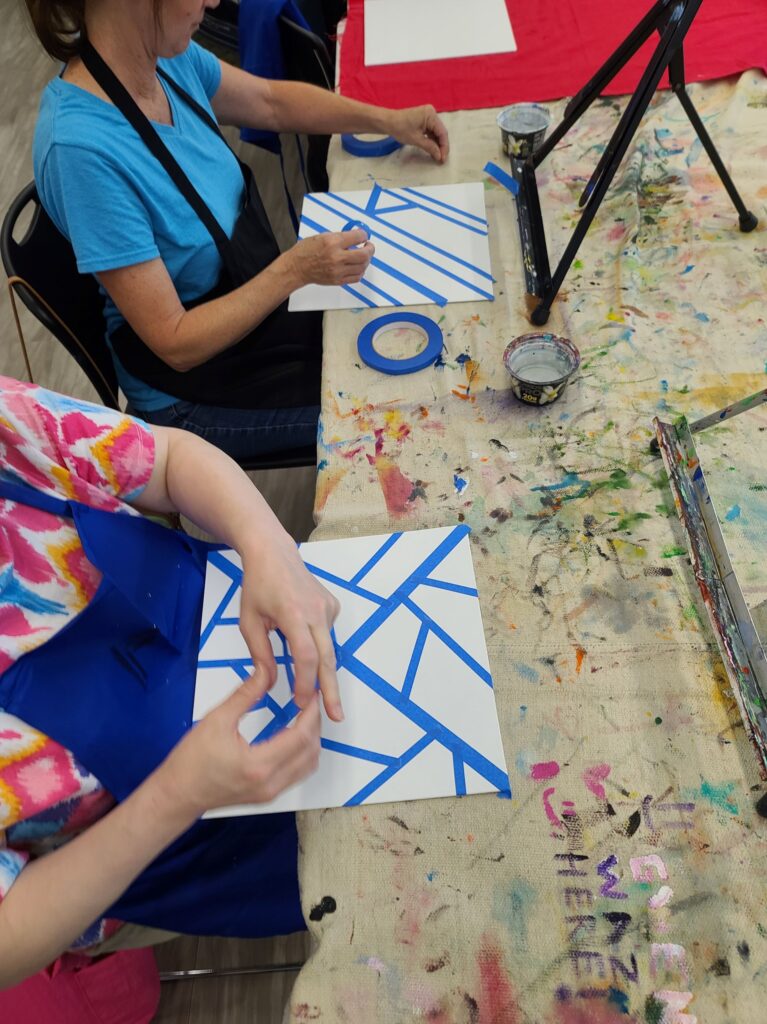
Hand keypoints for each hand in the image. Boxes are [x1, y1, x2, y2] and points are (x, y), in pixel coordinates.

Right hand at [158, 678, 321, 815]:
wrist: (177, 795)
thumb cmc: (191, 759)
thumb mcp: (217, 720)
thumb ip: (245, 695)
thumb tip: (265, 671)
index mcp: (258, 764)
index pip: (301, 737)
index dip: (311, 713)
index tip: (312, 694)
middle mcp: (270, 783)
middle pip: (311, 752)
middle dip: (316, 725)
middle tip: (311, 701)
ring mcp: (270, 793)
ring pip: (308, 766)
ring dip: (312, 741)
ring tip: (306, 716)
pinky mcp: (268, 796)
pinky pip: (297, 775)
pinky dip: (303, 754)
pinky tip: (295, 736)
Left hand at [238, 538, 343, 719]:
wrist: (273, 552)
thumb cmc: (256, 585)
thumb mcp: (248, 621)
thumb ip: (260, 654)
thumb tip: (270, 684)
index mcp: (292, 613)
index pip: (306, 655)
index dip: (306, 682)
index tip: (302, 703)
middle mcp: (316, 611)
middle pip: (327, 657)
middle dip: (331, 690)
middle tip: (335, 717)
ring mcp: (328, 607)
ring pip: (328, 648)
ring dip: (323, 672)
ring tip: (321, 695)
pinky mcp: (333, 606)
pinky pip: (327, 635)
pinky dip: (319, 647)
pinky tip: (304, 638)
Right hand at [286, 231, 373, 287]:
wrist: (297, 268)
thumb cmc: (306, 251)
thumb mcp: (322, 236)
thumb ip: (340, 237)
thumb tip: (354, 237)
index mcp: (332, 242)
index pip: (358, 237)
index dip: (364, 235)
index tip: (363, 235)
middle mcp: (336, 257)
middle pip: (364, 254)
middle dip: (370, 248)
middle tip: (368, 246)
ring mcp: (338, 270)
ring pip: (362, 266)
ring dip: (366, 260)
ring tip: (363, 256)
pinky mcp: (338, 280)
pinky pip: (356, 277)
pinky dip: (361, 271)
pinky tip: (358, 266)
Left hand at [387, 105, 448, 163]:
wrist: (388, 122)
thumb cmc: (400, 129)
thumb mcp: (416, 140)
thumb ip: (430, 147)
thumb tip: (440, 156)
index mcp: (431, 115)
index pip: (442, 132)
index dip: (444, 147)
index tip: (443, 158)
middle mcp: (432, 113)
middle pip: (440, 132)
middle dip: (441, 146)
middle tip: (441, 159)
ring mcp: (428, 115)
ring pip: (436, 132)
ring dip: (436, 144)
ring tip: (437, 156)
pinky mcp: (424, 119)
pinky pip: (431, 131)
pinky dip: (431, 140)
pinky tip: (432, 149)